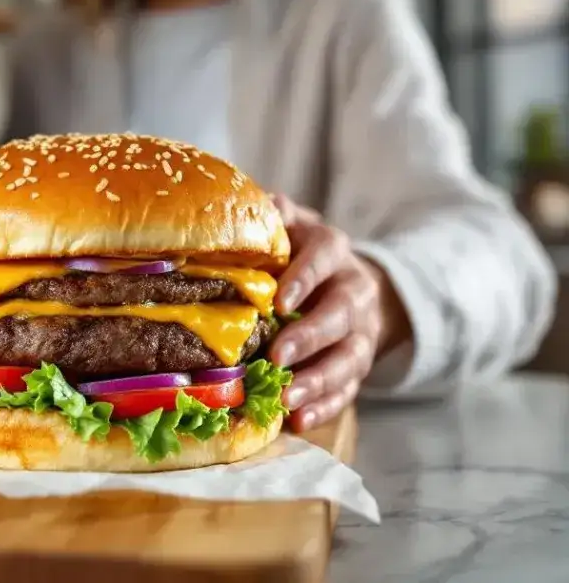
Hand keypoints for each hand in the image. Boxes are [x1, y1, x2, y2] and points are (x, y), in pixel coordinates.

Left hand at [268, 195, 409, 432]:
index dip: (304, 278)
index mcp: (332, 251)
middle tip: (279, 357)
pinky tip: (300, 420)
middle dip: (311, 337)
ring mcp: (359, 331)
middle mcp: (353, 290)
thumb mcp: (290, 226)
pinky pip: (348, 389)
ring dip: (319, 381)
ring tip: (288, 400)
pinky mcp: (357, 365)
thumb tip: (263, 202)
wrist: (346, 278)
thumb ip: (275, 215)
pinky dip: (326, 406)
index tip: (279, 300)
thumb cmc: (298, 250)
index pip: (322, 259)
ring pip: (349, 358)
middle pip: (339, 315)